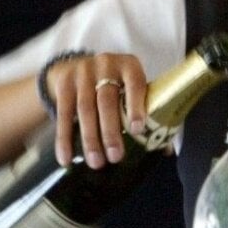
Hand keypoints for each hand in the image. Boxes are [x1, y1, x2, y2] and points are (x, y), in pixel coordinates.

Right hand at [44, 52, 149, 167]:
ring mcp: (82, 73)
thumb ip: (148, 113)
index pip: (135, 83)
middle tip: (115, 157)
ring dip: (90, 139)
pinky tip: (66, 158)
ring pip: (85, 109)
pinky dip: (64, 139)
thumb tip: (165, 149)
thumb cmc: (117, 84)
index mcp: (129, 66)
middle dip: (111, 131)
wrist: (79, 65)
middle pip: (107, 101)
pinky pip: (63, 114)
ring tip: (96, 162)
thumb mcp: (132, 88)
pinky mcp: (64, 85)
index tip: (137, 129)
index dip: (136, 105)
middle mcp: (105, 65)